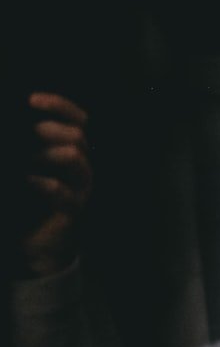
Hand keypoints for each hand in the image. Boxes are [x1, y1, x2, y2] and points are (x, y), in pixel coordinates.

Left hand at [20, 92, 91, 277]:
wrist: (36, 247)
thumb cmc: (27, 204)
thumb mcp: (25, 169)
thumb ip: (24, 149)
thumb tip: (12, 126)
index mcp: (72, 151)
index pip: (78, 118)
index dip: (59, 105)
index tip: (32, 98)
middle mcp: (81, 166)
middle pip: (77, 134)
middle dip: (52, 128)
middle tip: (31, 129)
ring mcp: (80, 187)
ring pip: (74, 157)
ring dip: (47, 153)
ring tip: (26, 160)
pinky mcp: (72, 209)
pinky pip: (61, 191)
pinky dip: (41, 183)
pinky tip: (25, 182)